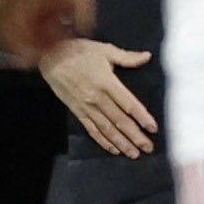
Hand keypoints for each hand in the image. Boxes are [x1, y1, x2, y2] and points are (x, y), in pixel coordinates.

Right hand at [39, 37, 157, 155]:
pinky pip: (91, 129)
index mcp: (107, 82)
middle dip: (135, 136)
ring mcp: (86, 106)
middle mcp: (97, 98)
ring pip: (107, 129)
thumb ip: (127, 57)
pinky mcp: (76, 111)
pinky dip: (103, 141)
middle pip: (120, 121)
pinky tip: (113, 149)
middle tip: (148, 147)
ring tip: (134, 153)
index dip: (142, 117)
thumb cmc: (79, 51)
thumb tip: (147, 56)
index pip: (128, 104)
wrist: (50, 56)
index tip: (153, 128)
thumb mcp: (105, 50)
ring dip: (121, 142)